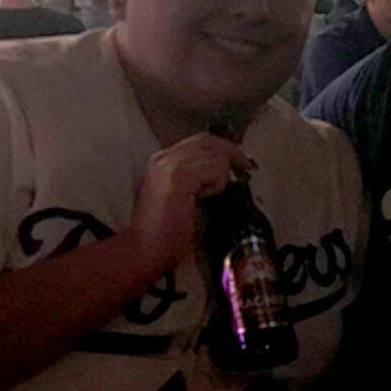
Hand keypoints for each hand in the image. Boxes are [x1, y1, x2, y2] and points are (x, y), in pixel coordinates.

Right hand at [127, 133, 253, 270]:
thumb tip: (228, 170)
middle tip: (246, 168)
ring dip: (222, 174)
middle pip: (207, 141)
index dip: (223, 148)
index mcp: (162, 160)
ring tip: (211, 195)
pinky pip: (214, 168)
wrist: (145, 250)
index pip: (199, 141)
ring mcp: (169, 164)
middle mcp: (163, 157)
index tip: (240, 162)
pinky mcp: (178, 176)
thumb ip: (199, 177)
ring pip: (214, 154)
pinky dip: (217, 183)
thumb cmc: (166, 231)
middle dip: (231, 153)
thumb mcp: (184, 195)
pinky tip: (206, 198)